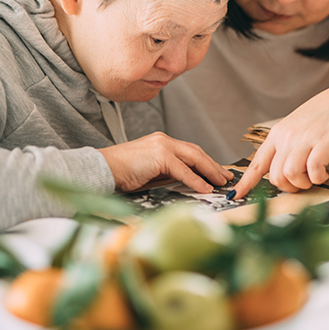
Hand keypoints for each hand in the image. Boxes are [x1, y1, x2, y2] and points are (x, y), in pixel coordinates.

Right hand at [98, 132, 233, 192]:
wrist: (102, 169)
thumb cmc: (122, 173)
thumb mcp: (150, 172)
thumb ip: (168, 173)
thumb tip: (188, 182)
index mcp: (161, 142)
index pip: (190, 151)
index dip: (206, 162)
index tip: (217, 172)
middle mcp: (164, 140)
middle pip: (196, 152)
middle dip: (213, 165)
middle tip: (226, 177)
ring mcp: (162, 146)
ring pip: (194, 157)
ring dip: (210, 171)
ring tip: (221, 182)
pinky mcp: (159, 155)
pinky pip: (183, 170)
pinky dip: (196, 180)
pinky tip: (205, 189)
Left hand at [232, 77, 328, 198]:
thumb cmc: (327, 114)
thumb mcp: (298, 126)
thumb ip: (287, 144)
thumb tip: (281, 168)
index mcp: (278, 134)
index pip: (257, 162)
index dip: (246, 182)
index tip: (237, 195)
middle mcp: (287, 137)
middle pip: (274, 176)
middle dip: (288, 187)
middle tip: (302, 183)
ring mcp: (304, 140)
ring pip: (289, 175)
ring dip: (302, 184)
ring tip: (313, 177)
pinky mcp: (323, 144)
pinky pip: (312, 171)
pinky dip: (318, 178)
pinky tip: (324, 173)